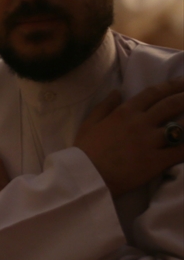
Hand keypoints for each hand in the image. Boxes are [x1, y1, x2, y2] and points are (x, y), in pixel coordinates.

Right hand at [75, 78, 183, 197]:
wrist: (85, 178)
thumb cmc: (84, 151)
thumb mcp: (89, 124)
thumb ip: (104, 106)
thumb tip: (117, 92)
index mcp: (125, 112)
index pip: (154, 92)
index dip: (172, 85)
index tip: (183, 82)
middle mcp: (140, 123)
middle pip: (172, 104)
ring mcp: (149, 142)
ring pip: (181, 126)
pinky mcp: (156, 161)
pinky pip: (180, 151)